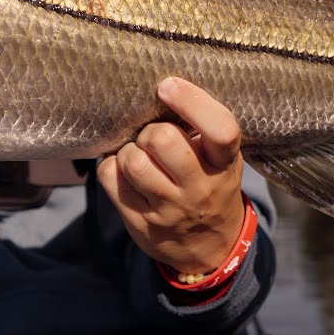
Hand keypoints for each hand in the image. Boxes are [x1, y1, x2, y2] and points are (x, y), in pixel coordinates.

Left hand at [98, 77, 245, 274]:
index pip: (220, 129)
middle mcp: (199, 188)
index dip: (191, 101)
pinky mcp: (140, 223)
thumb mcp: (221, 160)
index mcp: (224, 163)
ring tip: (139, 156)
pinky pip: (109, 178)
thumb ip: (201, 129)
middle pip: (161, 140)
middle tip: (153, 138)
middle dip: (149, 131)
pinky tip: (124, 171)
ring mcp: (169, 210)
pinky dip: (110, 167)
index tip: (167, 86)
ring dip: (128, 151)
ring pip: (131, 161)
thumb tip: (161, 87)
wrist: (209, 248)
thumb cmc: (210, 185)